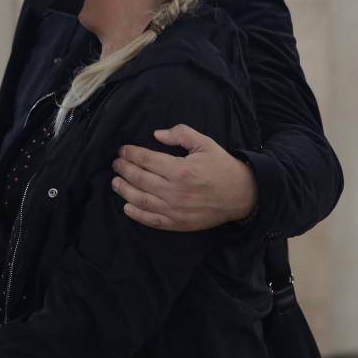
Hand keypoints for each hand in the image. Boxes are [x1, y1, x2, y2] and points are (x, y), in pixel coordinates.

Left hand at [111, 123, 257, 230]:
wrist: (242, 195)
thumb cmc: (222, 167)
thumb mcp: (205, 143)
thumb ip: (180, 134)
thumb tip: (156, 134)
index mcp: (181, 170)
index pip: (146, 160)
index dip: (130, 153)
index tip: (123, 150)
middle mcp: (176, 191)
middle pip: (139, 179)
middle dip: (123, 169)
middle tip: (116, 164)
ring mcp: (176, 210)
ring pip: (141, 200)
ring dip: (124, 190)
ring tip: (115, 181)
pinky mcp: (179, 223)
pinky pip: (152, 220)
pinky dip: (136, 215)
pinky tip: (127, 206)